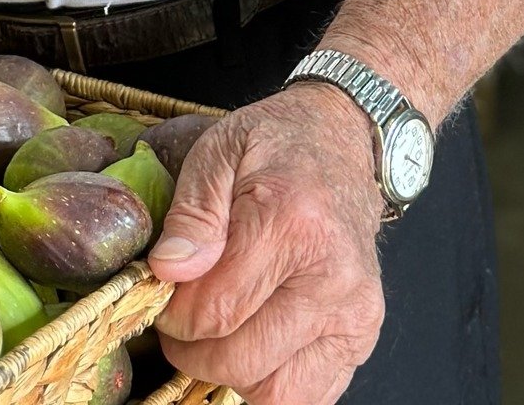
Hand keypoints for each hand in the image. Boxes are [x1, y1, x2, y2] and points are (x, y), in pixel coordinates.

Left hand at [148, 84, 385, 404]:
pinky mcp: (363, 337)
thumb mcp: (218, 151)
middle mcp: (333, 277)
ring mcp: (354, 314)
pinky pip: (311, 396)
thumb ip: (191, 213)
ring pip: (278, 393)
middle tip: (178, 320)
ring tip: (214, 335)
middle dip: (193, 351)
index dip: (174, 315)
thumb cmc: (276, 145)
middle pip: (244, 359)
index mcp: (292, 223)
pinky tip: (252, 344)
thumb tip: (167, 270)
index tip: (161, 296)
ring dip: (232, 375)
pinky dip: (271, 382)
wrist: (343, 143)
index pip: (216, 309)